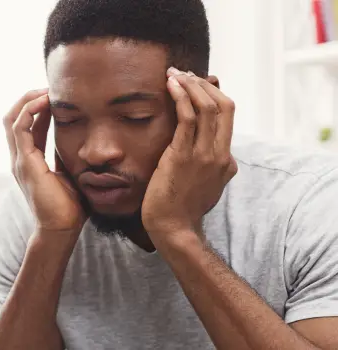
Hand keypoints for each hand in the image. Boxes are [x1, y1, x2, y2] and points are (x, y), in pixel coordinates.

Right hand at [5, 89, 86, 233]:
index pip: (26, 125)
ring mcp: (19, 160)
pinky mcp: (25, 162)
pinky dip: (30, 110)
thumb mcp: (70, 173)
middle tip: (49, 88)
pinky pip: (21, 128)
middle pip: (12, 117)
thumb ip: (67, 157)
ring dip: (28, 100)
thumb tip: (82, 143)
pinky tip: (46, 101)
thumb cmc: (69, 207)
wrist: (62, 229)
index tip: (55, 96)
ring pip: (12, 118)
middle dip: (28, 99)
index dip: (38, 108)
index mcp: (28, 160)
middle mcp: (19, 158)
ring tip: (47, 90)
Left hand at [141, 68, 237, 239]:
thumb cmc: (182, 208)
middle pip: (224, 106)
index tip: (195, 83)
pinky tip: (170, 85)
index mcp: (226, 160)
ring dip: (191, 85)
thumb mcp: (206, 185)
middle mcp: (220, 154)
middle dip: (203, 84)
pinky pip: (188, 118)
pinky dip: (181, 97)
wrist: (173, 228)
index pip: (228, 116)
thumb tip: (218, 156)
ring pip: (207, 107)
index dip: (213, 94)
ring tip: (174, 74)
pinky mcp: (184, 156)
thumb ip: (213, 167)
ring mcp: (204, 155)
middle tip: (183, 74)